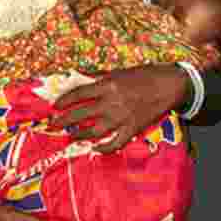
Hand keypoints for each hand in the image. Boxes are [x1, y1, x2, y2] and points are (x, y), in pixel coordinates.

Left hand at [50, 64, 187, 153]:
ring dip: (79, 135)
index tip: (54, 106)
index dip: (64, 101)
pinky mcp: (132, 129)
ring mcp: (122, 118)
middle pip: (80, 114)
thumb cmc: (143, 75)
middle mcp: (111, 102)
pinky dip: (103, 148)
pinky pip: (115, 143)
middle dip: (63, 121)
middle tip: (52, 125)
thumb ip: (97, 78)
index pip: (78, 94)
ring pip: (94, 131)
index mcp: (107, 85)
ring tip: (70, 136)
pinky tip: (94, 149)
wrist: (168, 85)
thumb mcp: (117, 72)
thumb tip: (77, 78)